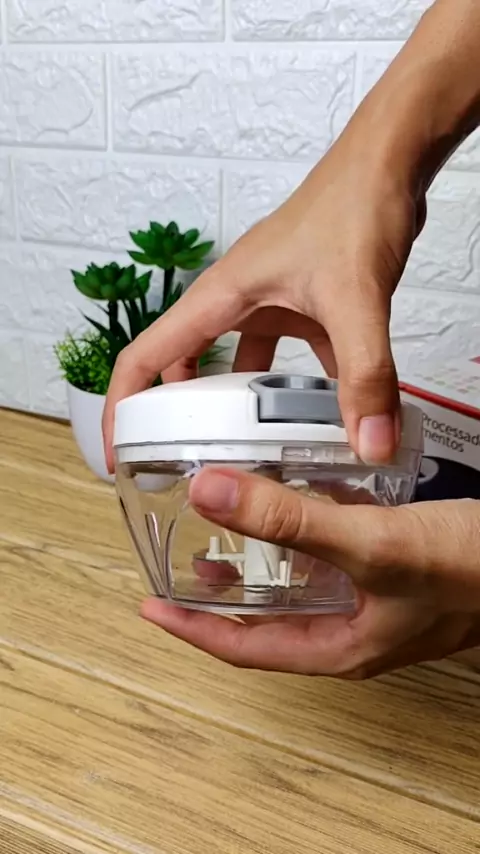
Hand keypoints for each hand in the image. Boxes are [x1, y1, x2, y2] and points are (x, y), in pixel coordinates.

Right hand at [103, 109, 425, 472]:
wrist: (389, 164)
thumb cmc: (353, 204)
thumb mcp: (353, 300)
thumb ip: (363, 376)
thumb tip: (370, 444)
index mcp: (219, 297)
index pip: (145, 356)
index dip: (122, 406)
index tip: (119, 450)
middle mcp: (236, 301)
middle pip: (184, 365)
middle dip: (177, 415)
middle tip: (182, 460)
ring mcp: (270, 302)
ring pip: (239, 365)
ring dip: (241, 405)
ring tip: (249, 450)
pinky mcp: (304, 304)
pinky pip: (292, 357)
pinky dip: (304, 387)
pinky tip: (327, 414)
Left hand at [141, 468, 479, 678]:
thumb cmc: (474, 570)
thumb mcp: (371, 545)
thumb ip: (290, 522)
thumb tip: (212, 497)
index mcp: (341, 645)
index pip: (246, 650)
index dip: (192, 629)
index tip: (150, 607)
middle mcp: (353, 627)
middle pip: (267, 620)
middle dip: (220, 597)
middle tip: (181, 566)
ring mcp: (373, 599)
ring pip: (299, 585)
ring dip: (260, 560)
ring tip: (226, 529)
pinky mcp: (390, 567)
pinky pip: (332, 556)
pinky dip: (304, 533)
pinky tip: (297, 500)